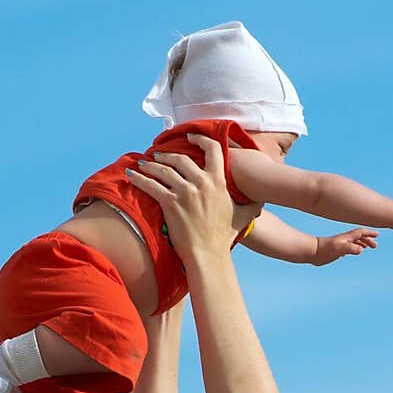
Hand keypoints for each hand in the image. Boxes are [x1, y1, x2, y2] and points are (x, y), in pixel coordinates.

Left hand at [126, 134, 261, 267]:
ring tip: (145, 164)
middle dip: (167, 156)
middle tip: (159, 156)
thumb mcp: (241, 218)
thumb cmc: (223, 237)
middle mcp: (202, 183)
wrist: (208, 254)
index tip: (189, 138)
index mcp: (219, 181)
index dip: (199, 140)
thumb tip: (260, 204)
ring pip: (163, 170)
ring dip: (152, 165)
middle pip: (181, 159)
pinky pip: (151, 186)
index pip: (212, 150)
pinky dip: (139, 179)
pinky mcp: (170, 203)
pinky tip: (132, 174)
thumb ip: (250, 207)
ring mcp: (185, 192)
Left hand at [313, 228, 378, 266]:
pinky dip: (354, 248)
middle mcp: (344, 240)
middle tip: (375, 246)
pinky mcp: (336, 250)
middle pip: (359, 237)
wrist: (312, 252)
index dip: (369, 233)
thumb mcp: (339, 249)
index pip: (361, 233)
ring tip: (367, 247)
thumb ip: (350, 248)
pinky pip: (348, 247)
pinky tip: (355, 251)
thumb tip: (361, 250)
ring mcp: (340, 244)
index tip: (377, 235)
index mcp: (347, 238)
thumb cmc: (325, 250)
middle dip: (368, 240)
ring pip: (354, 242)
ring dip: (362, 243)